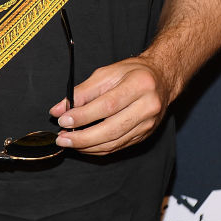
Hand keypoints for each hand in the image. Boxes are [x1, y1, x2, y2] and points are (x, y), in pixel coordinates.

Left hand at [49, 57, 170, 155]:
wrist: (162, 79)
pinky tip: (84, 145)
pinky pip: (119, 146)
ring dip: (88, 146)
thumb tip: (59, 109)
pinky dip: (99, 148)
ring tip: (69, 142)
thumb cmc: (132, 72)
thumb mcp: (107, 73)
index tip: (63, 120)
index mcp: (140, 85)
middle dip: (83, 137)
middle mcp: (148, 107)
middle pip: (112, 129)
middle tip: (62, 138)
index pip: (108, 105)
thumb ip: (82, 92)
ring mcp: (148, 124)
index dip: (83, 116)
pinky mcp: (145, 135)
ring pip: (115, 142)